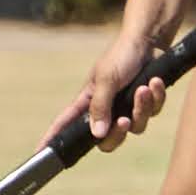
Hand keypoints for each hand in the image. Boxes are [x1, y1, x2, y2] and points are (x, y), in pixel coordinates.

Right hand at [45, 23, 170, 153]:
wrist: (149, 41)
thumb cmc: (122, 55)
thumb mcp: (106, 78)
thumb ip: (100, 106)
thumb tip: (97, 134)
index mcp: (88, 102)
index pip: (66, 123)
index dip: (53, 138)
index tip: (40, 153)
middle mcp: (107, 109)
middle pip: (108, 141)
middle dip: (118, 134)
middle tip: (124, 121)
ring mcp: (127, 108)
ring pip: (135, 127)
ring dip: (141, 107)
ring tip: (144, 88)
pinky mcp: (147, 104)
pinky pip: (153, 112)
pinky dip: (155, 98)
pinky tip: (154, 82)